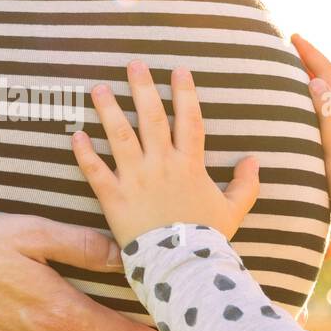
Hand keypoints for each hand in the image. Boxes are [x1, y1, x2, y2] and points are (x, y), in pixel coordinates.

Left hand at [70, 60, 260, 246]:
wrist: (183, 266)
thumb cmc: (207, 239)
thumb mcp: (233, 210)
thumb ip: (245, 185)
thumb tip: (254, 161)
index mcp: (190, 165)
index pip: (189, 120)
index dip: (185, 93)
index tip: (178, 70)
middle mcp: (162, 165)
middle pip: (151, 118)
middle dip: (142, 88)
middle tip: (133, 64)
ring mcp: (136, 180)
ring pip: (120, 137)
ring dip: (108, 110)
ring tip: (98, 88)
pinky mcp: (114, 199)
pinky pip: (96, 172)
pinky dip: (84, 153)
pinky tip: (75, 134)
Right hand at [290, 33, 330, 204]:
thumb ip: (328, 112)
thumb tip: (316, 80)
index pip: (327, 73)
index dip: (311, 54)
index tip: (294, 37)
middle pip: (327, 80)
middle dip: (309, 60)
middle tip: (289, 47)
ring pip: (324, 95)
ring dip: (309, 78)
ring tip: (289, 71)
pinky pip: (319, 111)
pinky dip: (307, 99)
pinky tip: (296, 108)